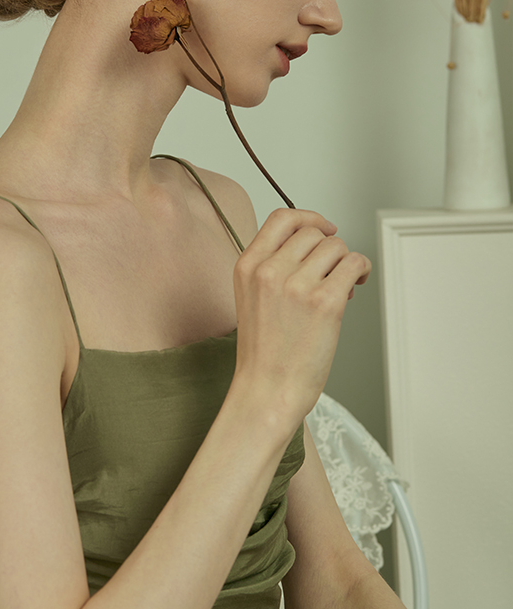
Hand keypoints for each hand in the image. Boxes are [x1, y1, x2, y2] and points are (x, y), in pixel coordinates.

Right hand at [232, 208, 370, 423]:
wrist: (267, 390)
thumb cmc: (264, 352)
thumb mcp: (251, 298)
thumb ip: (273, 267)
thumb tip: (315, 244)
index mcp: (248, 266)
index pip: (282, 219)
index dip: (308, 218)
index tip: (323, 228)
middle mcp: (270, 270)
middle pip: (313, 233)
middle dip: (328, 250)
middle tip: (331, 273)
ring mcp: (297, 285)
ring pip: (336, 247)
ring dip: (344, 263)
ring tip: (340, 287)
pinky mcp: (324, 302)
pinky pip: (355, 264)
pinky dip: (361, 271)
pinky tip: (356, 285)